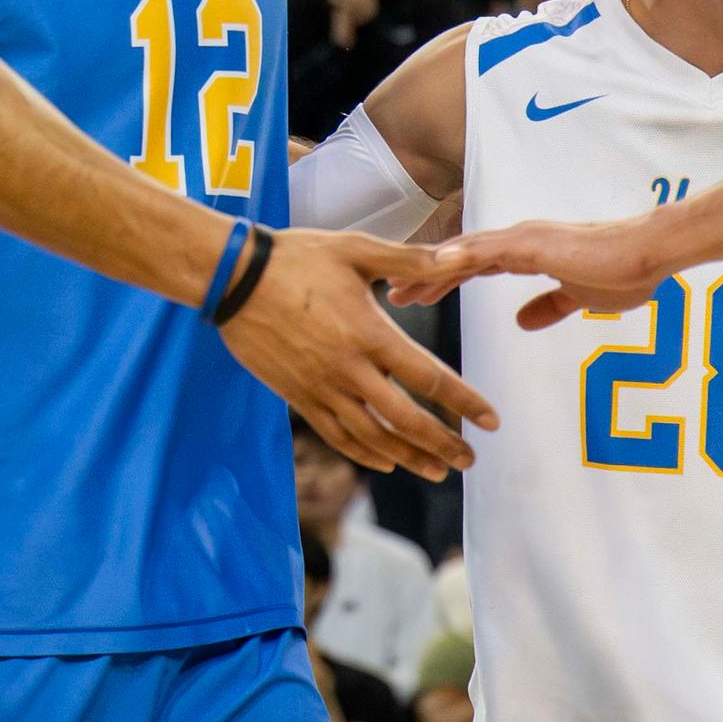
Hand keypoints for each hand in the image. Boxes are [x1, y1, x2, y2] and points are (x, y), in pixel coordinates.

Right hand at [220, 226, 494, 476]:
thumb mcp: (356, 250)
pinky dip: (365, 454)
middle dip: (441, 443)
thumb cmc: (297, 258)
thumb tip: (458, 256)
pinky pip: (336, 435)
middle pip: (405, 419)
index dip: (463, 401)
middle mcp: (348, 369)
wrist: (232, 278)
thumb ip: (410, 260)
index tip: (490, 421)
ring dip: (408, 457)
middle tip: (469, 459)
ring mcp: (320, 387)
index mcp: (369, 333)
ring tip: (436, 471)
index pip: (428, 377)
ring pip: (371, 436)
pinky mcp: (297, 397)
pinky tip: (386, 464)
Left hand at [401, 211, 681, 320]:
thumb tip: (521, 321)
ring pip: (464, 254)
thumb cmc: (623, 272)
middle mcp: (520, 240)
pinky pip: (487, 252)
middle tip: (392, 295)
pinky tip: (433, 268)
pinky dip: (457, 259)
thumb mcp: (578, 297)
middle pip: (460, 258)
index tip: (416, 294)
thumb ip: (549, 305)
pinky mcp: (534, 245)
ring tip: (399, 289)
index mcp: (528, 251)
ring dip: (429, 271)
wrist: (651, 254)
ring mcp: (525, 239)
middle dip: (424, 276)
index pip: (474, 265)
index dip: (443, 279)